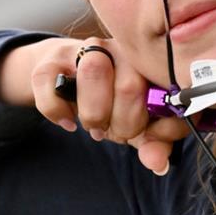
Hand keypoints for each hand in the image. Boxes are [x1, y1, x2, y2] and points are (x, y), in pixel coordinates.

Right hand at [0, 37, 187, 174]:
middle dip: (123, 123)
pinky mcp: (51, 60)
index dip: (155, 125)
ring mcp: (86, 50)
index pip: (164, 93)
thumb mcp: (140, 124)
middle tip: (116, 131)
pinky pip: (51, 83)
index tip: (145, 135)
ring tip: (95, 126)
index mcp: (152, 65)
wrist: (68, 78)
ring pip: (93, 71)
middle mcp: (123, 50)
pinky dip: (58, 111)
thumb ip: (155, 143)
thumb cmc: (114, 102)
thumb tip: (157, 163)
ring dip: (93, 113)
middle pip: (129, 86)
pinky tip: (69, 122)